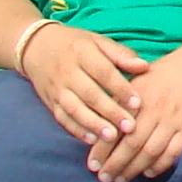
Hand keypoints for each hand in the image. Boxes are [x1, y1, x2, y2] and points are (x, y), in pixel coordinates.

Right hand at [21, 21, 147, 150]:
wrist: (36, 47)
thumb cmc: (75, 45)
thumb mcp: (98, 41)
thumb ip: (121, 54)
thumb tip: (144, 67)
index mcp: (82, 52)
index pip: (103, 72)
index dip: (121, 88)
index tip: (138, 103)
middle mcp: (67, 71)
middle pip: (90, 93)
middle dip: (110, 111)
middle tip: (130, 126)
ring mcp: (57, 88)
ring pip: (74, 108)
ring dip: (93, 124)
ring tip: (111, 137)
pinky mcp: (50, 102)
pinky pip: (62, 118)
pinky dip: (76, 130)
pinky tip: (91, 140)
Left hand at [92, 38, 181, 181]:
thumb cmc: (164, 73)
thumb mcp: (137, 79)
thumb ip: (120, 100)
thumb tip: (101, 125)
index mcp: (138, 97)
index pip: (115, 128)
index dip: (102, 149)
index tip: (92, 164)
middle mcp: (154, 110)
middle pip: (131, 144)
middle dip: (115, 164)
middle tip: (104, 178)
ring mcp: (173, 120)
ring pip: (151, 151)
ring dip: (134, 169)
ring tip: (121, 180)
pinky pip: (173, 152)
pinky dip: (160, 165)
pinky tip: (149, 172)